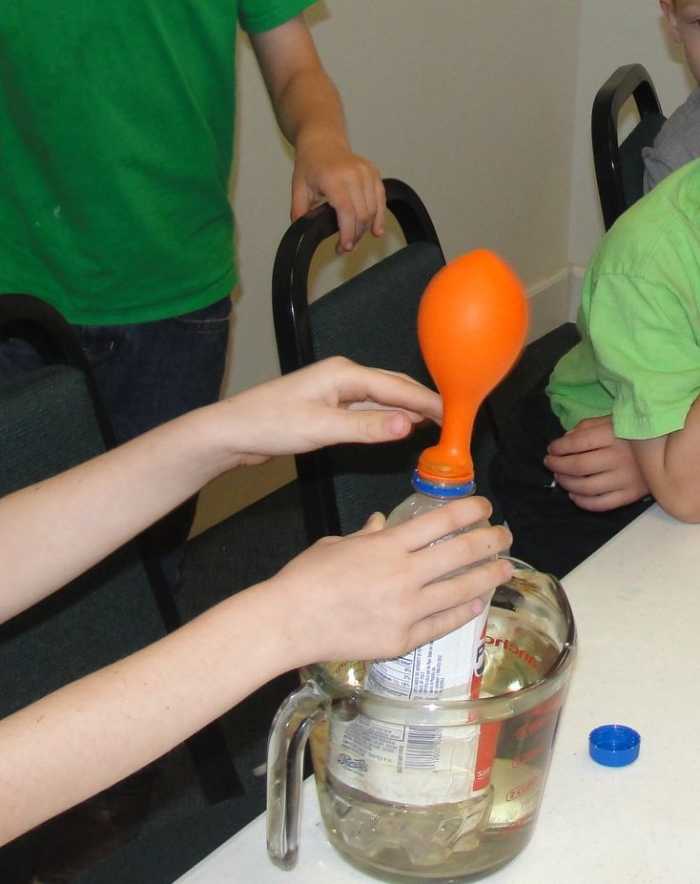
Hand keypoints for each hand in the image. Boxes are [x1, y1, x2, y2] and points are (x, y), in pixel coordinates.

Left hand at [215, 357, 440, 467]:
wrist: (232, 432)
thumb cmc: (267, 424)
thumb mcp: (320, 428)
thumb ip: (365, 427)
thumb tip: (406, 424)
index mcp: (343, 374)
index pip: (396, 387)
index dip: (427, 401)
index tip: (453, 412)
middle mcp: (342, 377)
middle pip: (393, 387)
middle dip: (423, 401)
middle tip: (452, 418)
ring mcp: (335, 392)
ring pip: (382, 398)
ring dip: (407, 410)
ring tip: (434, 423)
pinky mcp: (328, 407)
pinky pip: (368, 410)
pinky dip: (387, 418)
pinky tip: (398, 426)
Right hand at [270, 497, 512, 664]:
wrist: (289, 622)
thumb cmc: (305, 577)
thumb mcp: (336, 544)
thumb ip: (366, 536)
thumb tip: (383, 525)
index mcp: (387, 545)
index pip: (440, 521)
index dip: (469, 510)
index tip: (485, 505)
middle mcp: (404, 574)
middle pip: (460, 553)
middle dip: (490, 540)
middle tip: (505, 535)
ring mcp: (407, 610)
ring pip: (460, 590)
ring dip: (488, 577)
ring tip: (505, 569)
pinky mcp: (403, 638)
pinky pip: (442, 623)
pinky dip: (463, 612)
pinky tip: (476, 603)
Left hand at [292, 132, 384, 252]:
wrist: (323, 141)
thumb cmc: (311, 164)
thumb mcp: (298, 188)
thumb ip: (299, 211)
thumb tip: (303, 232)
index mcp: (333, 178)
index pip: (347, 212)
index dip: (347, 233)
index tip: (344, 247)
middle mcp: (353, 174)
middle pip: (362, 214)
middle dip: (355, 235)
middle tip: (345, 247)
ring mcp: (366, 172)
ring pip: (373, 210)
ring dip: (365, 229)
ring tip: (354, 239)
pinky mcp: (374, 173)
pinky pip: (381, 199)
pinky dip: (380, 217)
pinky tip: (375, 230)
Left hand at [544, 416, 649, 510]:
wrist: (667, 449)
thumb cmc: (631, 434)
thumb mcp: (609, 421)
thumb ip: (585, 427)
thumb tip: (563, 441)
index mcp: (614, 435)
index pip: (577, 443)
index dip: (558, 447)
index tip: (551, 449)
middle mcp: (619, 458)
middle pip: (578, 466)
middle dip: (557, 465)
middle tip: (550, 463)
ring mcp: (625, 479)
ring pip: (587, 487)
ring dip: (566, 483)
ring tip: (559, 477)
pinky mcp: (630, 495)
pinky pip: (601, 504)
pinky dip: (582, 502)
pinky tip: (574, 494)